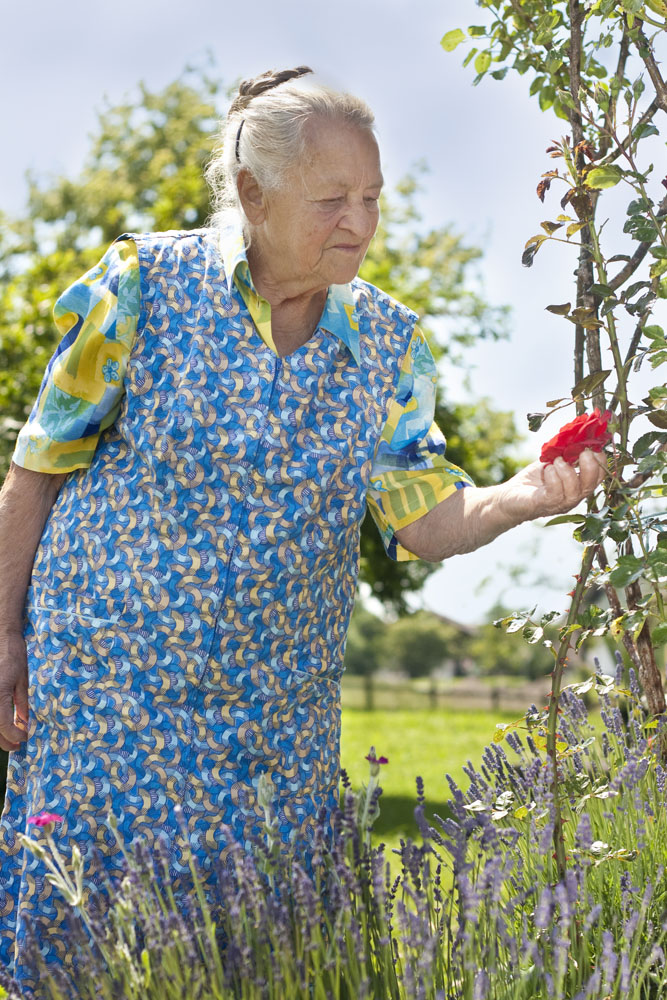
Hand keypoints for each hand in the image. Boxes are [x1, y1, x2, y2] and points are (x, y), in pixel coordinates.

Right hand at [0, 630, 28, 750]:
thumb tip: (24, 723)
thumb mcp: (22, 680)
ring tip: (10, 736)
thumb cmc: (13, 655)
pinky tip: (4, 722)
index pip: (3, 725)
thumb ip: (22, 704)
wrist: (1, 636)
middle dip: (4, 740)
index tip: (24, 739)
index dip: (14, 736)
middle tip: (17, 744)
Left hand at [497, 449, 606, 523]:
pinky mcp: (545, 504)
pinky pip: (555, 492)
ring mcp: (561, 502)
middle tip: (583, 452)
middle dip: (590, 466)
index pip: (599, 475)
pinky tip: (547, 469)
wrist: (512, 495)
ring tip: (557, 460)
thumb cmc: (535, 478)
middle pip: (592, 484)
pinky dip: (554, 477)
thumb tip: (578, 430)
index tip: (592, 444)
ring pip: (574, 490)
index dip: (600, 459)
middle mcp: (574, 496)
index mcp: (580, 484)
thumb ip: (567, 449)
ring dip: (567, 470)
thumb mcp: (554, 459)